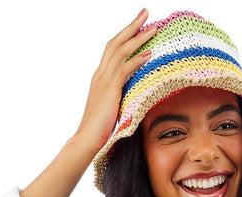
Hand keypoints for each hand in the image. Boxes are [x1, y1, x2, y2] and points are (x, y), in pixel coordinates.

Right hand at [74, 8, 155, 153]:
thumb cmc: (100, 127)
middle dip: (132, 26)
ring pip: (121, 51)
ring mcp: (103, 80)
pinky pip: (124, 69)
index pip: (113, 49)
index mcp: (100, 77)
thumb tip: (135, 94)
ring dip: (138, 37)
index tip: (140, 26)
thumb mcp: (112, 107)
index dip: (126, 35)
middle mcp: (100, 74)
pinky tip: (149, 53)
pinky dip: (137, 59)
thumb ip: (120, 96)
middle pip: (116, 42)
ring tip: (153, 27)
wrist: (87, 139)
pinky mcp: (109, 89)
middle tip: (146, 12)